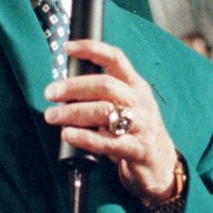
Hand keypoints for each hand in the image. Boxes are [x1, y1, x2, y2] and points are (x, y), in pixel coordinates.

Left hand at [43, 40, 179, 203]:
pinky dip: (86, 138)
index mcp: (135, 85)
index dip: (92, 49)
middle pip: (105, 85)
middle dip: (74, 87)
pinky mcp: (139, 150)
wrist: (162, 164)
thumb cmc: (135, 129)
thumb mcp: (126, 104)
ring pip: (105, 112)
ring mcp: (142, 125)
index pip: (116, 58)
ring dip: (74, 112)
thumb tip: (63, 85)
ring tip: (52, 116)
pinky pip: (110, 142)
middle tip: (50, 93)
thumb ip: (101, 93)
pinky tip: (69, 135)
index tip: (67, 47)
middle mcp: (140, 101)